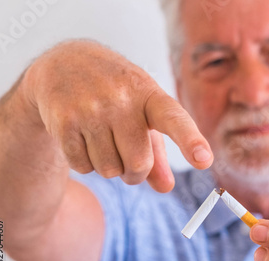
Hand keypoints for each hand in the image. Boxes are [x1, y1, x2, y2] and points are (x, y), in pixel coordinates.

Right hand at [21, 40, 212, 191]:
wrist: (65, 64)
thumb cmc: (116, 95)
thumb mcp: (143, 114)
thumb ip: (157, 152)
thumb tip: (167, 188)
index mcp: (149, 95)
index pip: (174, 119)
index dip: (190, 141)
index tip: (204, 159)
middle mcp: (121, 99)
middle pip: (138, 164)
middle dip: (134, 173)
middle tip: (127, 158)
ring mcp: (91, 108)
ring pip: (109, 170)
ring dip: (108, 168)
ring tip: (102, 140)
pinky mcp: (64, 121)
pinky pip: (83, 167)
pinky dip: (85, 164)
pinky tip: (82, 139)